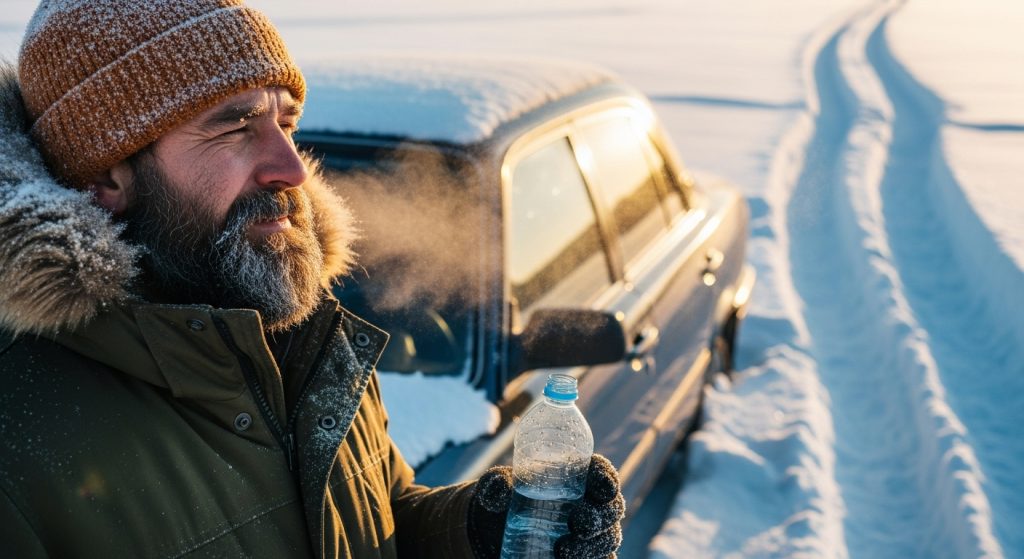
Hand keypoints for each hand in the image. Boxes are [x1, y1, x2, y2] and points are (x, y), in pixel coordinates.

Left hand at [466, 454, 624, 558]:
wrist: (497, 534)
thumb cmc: (503, 500)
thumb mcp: (495, 489)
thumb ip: (495, 485)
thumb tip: (498, 490)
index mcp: (575, 477)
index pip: (600, 472)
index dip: (606, 477)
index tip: (602, 488)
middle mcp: (588, 504)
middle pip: (611, 507)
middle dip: (602, 516)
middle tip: (578, 524)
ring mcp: (589, 534)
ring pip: (608, 538)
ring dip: (595, 545)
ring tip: (564, 551)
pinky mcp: (583, 556)